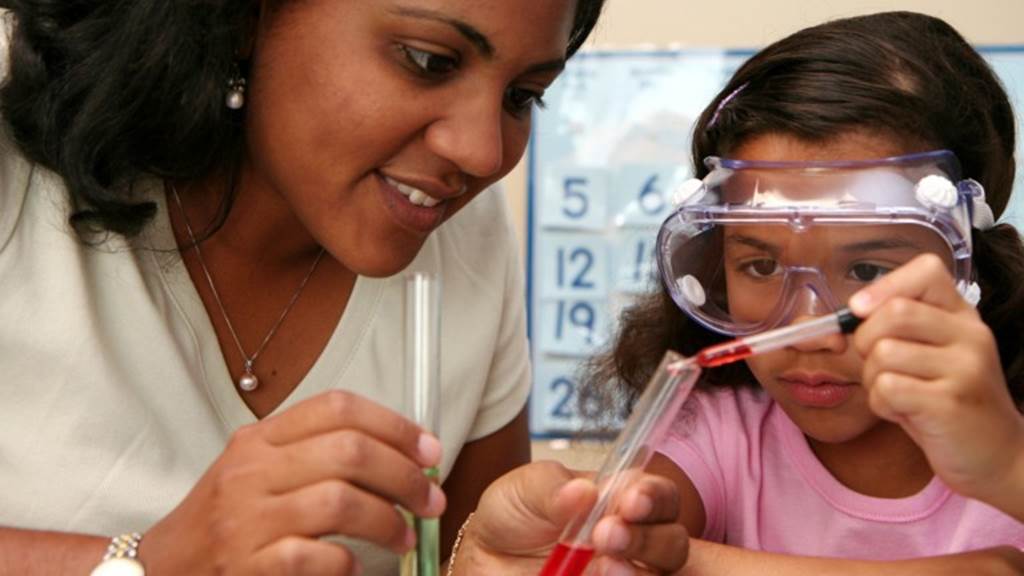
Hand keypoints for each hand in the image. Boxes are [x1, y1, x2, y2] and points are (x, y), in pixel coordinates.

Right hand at [138, 391, 444, 574]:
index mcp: (260, 439)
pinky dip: (348, 562)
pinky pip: (315, 555)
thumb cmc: (226, 520)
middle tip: (430, 499)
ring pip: (339, 500)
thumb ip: (315, 452)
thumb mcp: (258, 470)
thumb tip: (401, 452)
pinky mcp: (248, 566)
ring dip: (388, 520)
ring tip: (405, 536)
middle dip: (405, 475)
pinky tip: (357, 566)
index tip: (429, 450)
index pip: (337, 407)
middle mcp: (251, 471)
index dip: (395, 424)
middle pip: (349, 451)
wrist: (165, 570)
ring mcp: (246, 519)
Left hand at [452, 460, 687, 574]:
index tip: (630, 500)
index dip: (654, 496)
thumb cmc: (513, 516)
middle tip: (606, 534)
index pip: (659, 496)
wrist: (487, 560)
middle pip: (672, 542)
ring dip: (635, 571)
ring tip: (601, 564)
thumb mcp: (523, 490)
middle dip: (646, 538)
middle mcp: (633, 540)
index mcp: (620, 500)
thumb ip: (552, 489)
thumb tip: (585, 491)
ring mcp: (622, 573)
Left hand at [851, 254, 1023, 505]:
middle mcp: (970, 336)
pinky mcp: (950, 404)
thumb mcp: (932, 354)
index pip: (926, 270)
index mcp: (963, 316)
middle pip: (892, 313)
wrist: (997, 457)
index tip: (860, 311)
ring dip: (874, 379)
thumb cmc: (948, 402)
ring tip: (899, 395)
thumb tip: (848, 313)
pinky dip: (881, 405)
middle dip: (865, 340)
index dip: (882, 286)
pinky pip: (886, 389)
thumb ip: (898, 328)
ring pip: (882, 354)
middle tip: (879, 365)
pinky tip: (905, 413)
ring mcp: (965, 369)